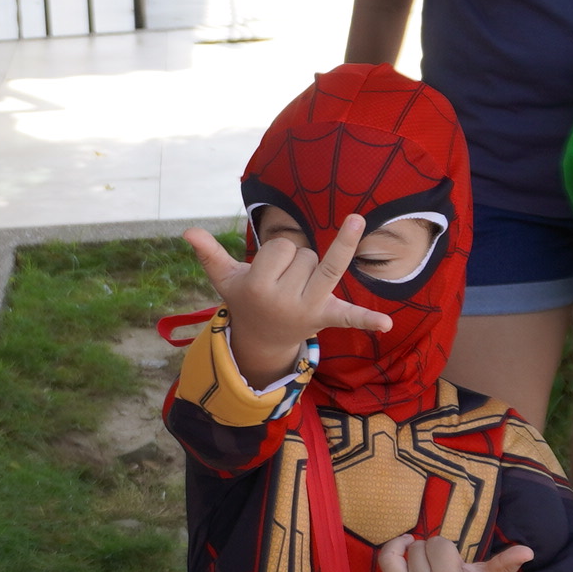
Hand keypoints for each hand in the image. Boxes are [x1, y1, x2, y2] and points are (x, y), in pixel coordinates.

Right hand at [182, 221, 392, 385]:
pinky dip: (368, 320)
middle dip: (295, 262)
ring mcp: (307, 309)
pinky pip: (350, 315)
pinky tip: (385, 326)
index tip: (267, 275)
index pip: (281, 246)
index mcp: (258, 288)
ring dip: (315, 271)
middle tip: (282, 286)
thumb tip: (187, 231)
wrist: (262, 339)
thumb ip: (208, 253)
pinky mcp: (327, 318)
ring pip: (325, 264)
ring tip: (299, 290)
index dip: (276, 255)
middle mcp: (283, 300)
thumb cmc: (245, 300)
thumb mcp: (225, 278)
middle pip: (305, 253)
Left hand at [344, 533, 530, 571]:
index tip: (457, 563)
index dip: (448, 547)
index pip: (438, 544)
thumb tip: (527, 549)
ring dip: (399, 552)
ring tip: (412, 550)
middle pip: (416, 549)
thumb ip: (506, 563)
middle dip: (429, 549)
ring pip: (392, 559)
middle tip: (443, 566)